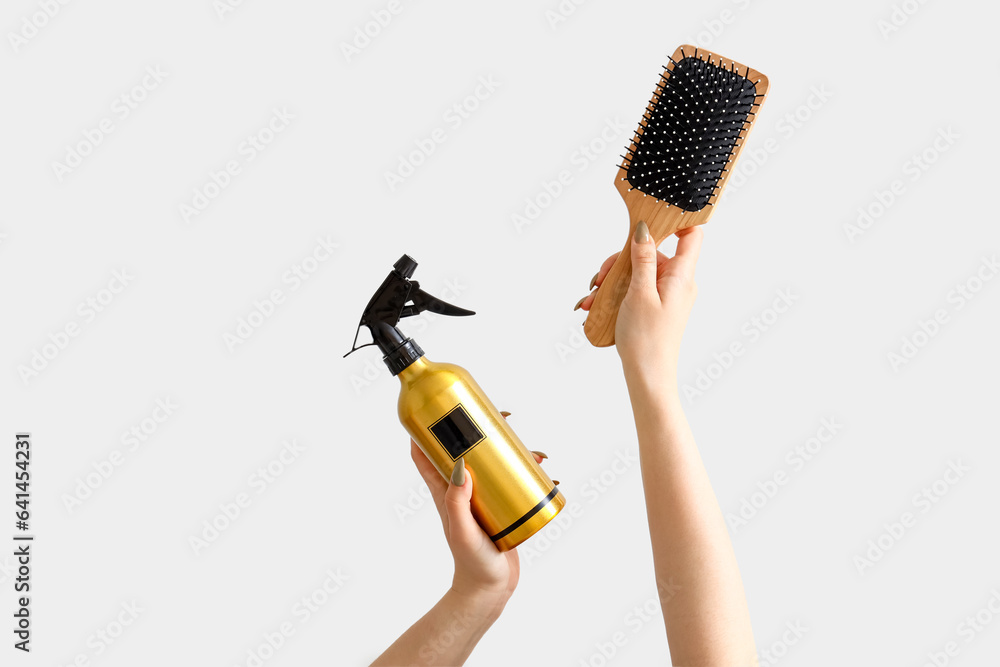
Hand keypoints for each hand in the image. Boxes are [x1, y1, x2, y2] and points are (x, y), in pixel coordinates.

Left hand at [409, 418, 546, 618]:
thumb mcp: (461, 529)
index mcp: (445, 490)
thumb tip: (460, 463)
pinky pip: (516, 483)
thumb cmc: (470, 562)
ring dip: (516, 451)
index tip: (440, 406)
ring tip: (536, 452)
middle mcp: (463, 489)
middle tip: (505, 418)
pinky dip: (532, 474)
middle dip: (484, 429)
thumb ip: (457, 499)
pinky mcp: (503, 508)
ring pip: (496, 463)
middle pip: (468, 448)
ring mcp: (483, 497)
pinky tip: (549, 475)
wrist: (490, 589)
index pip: (426, 453)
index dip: (427, 427)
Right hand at [577, 223, 702, 380]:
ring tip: (594, 298)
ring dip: (612, 281)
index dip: (676, 222)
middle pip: (651, 254)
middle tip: (602, 277)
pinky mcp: (654, 306)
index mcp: (681, 276)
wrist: (647, 376)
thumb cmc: (647, 339)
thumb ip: (642, 259)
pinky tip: (597, 305)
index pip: (691, 236)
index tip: (651, 218)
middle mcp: (677, 283)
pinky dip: (616, 295)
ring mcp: (665, 295)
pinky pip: (635, 290)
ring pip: (637, 273)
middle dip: (621, 262)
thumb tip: (645, 229)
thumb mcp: (640, 293)